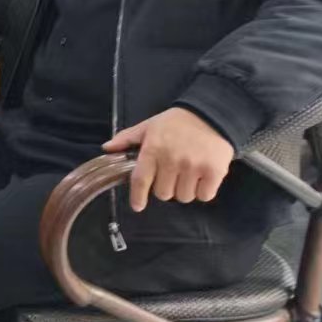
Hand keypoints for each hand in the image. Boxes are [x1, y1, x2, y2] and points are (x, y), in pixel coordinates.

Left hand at [105, 108, 233, 211]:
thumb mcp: (148, 126)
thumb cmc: (175, 123)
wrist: (210, 115)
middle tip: (170, 176)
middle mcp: (172, 160)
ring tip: (187, 175)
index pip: (140, 179)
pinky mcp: (214, 172)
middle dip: (164, 188)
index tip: (137, 206)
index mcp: (153, 149)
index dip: (137, 196)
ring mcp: (194, 167)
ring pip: (184, 197)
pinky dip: (202, 192)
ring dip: (184, 190)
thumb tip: (107, 148)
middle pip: (163, 194)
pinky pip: (204, 196)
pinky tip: (201, 178)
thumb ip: (127, 138)